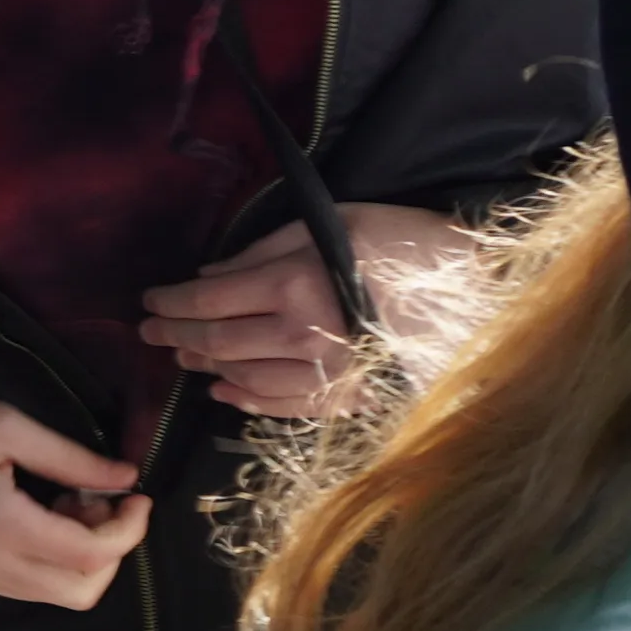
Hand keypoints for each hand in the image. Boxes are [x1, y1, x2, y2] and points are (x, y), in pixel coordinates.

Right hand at [0, 397, 150, 609]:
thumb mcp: (6, 426)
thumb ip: (71, 458)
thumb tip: (126, 479)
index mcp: (2, 524)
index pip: (92, 554)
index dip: (129, 529)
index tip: (135, 496)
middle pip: (82, 591)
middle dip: (110, 552)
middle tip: (97, 504)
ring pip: (58, 596)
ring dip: (81, 559)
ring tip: (65, 508)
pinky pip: (29, 588)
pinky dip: (51, 563)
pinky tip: (38, 521)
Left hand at [139, 205, 463, 419]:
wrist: (484, 296)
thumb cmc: (408, 244)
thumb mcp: (333, 223)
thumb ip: (264, 250)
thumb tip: (209, 276)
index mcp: (294, 284)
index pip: (208, 301)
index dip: (170, 303)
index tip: (147, 302)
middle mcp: (302, 335)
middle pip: (219, 342)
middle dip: (176, 337)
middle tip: (151, 333)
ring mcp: (327, 373)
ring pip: (246, 377)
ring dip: (207, 368)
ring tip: (184, 357)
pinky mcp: (350, 397)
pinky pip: (285, 406)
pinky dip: (248, 401)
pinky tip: (225, 393)